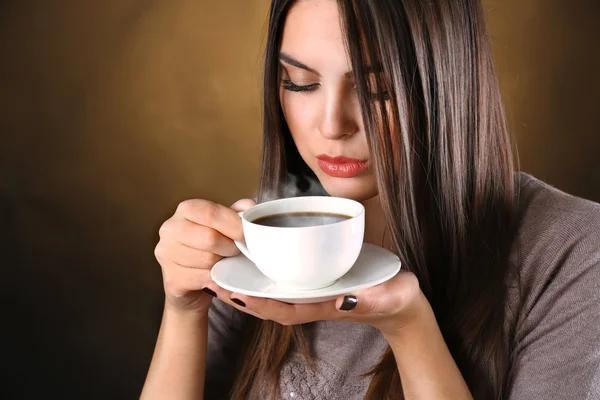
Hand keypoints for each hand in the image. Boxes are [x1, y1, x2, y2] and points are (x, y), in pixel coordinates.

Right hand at [154, 198, 255, 314]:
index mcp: (186, 209)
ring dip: (223, 264)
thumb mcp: (224, 226)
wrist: (191, 283)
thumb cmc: (209, 248)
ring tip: (224, 262)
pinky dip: (216, 279)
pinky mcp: (171, 278)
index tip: (246, 235)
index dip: (234, 225)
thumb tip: (249, 206)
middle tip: (236, 251)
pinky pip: (203, 278)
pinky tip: (215, 276)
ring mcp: (167, 254)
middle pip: (210, 238)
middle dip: (230, 247)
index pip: (211, 213)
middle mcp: (171, 229)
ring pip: (207, 260)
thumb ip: (236, 213)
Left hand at [203, 270, 427, 338]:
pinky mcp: (318, 277)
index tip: (234, 293)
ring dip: (250, 280)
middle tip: (215, 278)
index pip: (283, 310)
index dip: (257, 304)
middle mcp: (313, 299)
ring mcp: (314, 289)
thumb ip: (369, 299)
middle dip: (242, 293)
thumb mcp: (386, 297)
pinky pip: (287, 276)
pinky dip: (268, 269)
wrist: (401, 299)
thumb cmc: (394, 299)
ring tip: (223, 268)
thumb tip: (348, 299)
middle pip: (270, 300)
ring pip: (275, 288)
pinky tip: (255, 255)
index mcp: (323, 306)